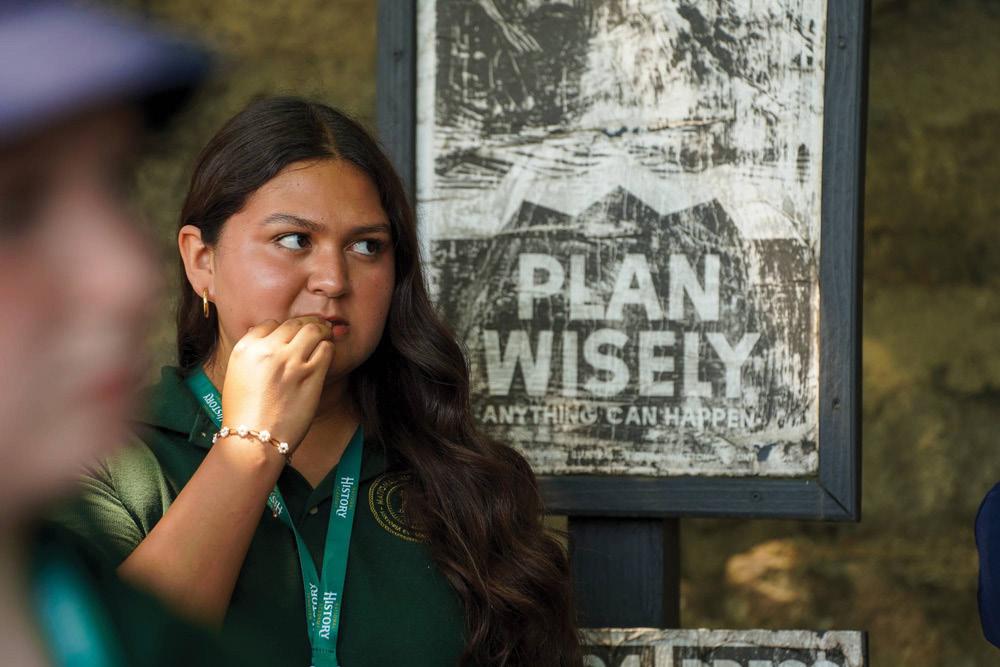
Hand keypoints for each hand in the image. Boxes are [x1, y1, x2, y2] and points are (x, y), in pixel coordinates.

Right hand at [219, 317, 333, 453]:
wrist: (253, 441)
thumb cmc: (244, 415)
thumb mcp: (237, 376)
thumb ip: (253, 356)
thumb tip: (271, 344)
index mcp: (246, 348)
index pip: (270, 324)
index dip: (283, 329)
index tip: (290, 337)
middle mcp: (268, 350)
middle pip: (294, 323)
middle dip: (306, 325)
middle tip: (316, 329)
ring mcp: (291, 361)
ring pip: (314, 330)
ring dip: (321, 332)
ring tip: (325, 336)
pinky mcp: (311, 374)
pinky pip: (326, 349)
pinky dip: (328, 348)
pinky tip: (326, 355)